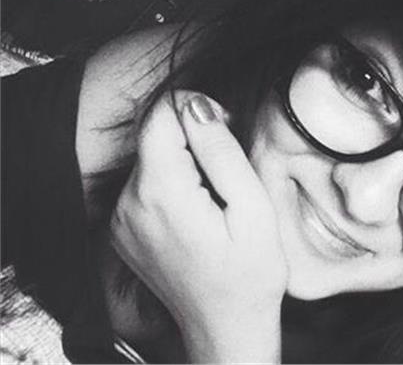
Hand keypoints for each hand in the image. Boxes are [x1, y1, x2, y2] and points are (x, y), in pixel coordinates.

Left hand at [110, 91, 286, 362]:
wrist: (225, 326)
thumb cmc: (249, 274)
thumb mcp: (253, 208)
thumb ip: (221, 151)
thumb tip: (196, 105)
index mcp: (161, 192)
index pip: (160, 115)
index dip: (195, 110)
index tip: (223, 130)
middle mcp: (129, 203)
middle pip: (154, 136)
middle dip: (191, 138)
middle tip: (226, 173)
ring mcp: (121, 219)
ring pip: (150, 158)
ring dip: (182, 163)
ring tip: (214, 198)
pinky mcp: (123, 229)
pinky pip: (144, 184)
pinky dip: (170, 184)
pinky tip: (196, 212)